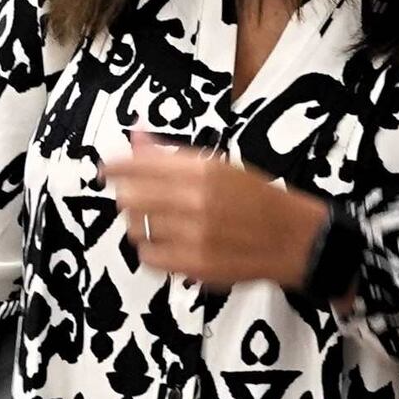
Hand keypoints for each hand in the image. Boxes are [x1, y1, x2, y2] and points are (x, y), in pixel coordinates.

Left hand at [105, 133, 331, 290]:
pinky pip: (148, 256)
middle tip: (138, 197)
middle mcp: (195, 201)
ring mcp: (193, 236)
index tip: (105, 168)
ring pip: (136, 227)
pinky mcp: (193, 265)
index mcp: (202, 170)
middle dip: (129, 196)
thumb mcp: (219, 166)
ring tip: (160, 220)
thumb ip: (171, 154)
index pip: (139, 164)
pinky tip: (167, 242)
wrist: (293, 239)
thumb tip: (134, 133)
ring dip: (140, 223)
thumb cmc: (256, 199)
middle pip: (130, 197)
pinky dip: (151, 249)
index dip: (115, 166)